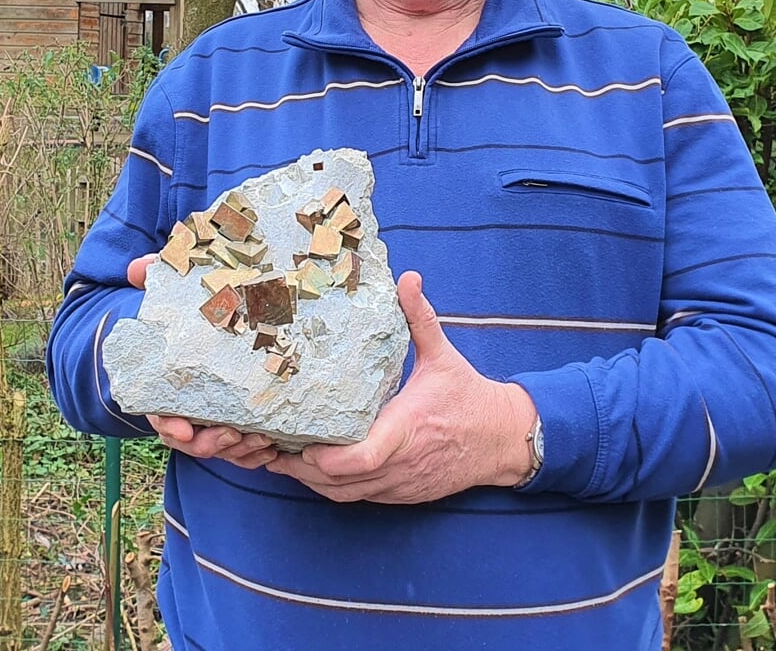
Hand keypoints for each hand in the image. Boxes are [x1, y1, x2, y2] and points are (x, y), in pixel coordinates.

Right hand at [125, 254, 278, 468]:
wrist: (222, 320)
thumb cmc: (194, 310)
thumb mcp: (177, 291)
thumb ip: (156, 277)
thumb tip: (136, 269)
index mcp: (168, 385)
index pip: (161, 415)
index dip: (169, 426)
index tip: (183, 431)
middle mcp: (189, 409)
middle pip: (193, 442)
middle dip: (211, 444)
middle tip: (234, 434)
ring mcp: (214, 420)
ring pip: (222, 450)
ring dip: (238, 452)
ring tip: (261, 441)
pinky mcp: (240, 424)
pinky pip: (244, 452)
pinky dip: (255, 455)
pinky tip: (272, 447)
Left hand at [266, 270, 537, 502]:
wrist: (503, 441)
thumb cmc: (469, 396)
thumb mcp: (443, 355)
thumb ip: (420, 318)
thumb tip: (408, 277)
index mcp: (407, 429)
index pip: (363, 458)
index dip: (326, 458)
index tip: (301, 441)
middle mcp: (400, 464)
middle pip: (339, 482)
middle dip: (301, 467)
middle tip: (272, 443)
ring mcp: (400, 484)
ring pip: (344, 495)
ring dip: (311, 481)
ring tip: (281, 457)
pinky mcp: (402, 495)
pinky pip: (358, 499)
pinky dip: (332, 488)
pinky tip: (312, 470)